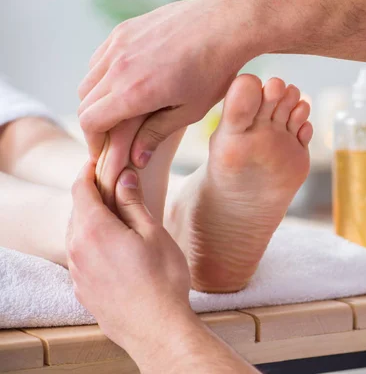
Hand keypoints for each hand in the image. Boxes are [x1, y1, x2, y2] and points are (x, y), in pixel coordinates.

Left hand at [67, 162, 259, 373]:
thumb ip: (133, 203)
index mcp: (93, 229)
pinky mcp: (82, 289)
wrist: (156, 329)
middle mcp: (77, 248)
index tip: (100, 162)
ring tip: (118, 219)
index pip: (81, 188)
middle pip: (77, 210)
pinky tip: (116, 250)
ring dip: (92, 221)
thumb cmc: (162, 279)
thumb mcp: (153, 234)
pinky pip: (81, 257)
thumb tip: (123, 177)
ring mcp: (77, 272)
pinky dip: (93, 244)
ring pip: (77, 234)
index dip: (89, 171)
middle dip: (92, 195)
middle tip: (115, 187)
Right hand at [77, 0, 256, 166]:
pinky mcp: (124, 30)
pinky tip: (126, 82)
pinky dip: (104, 74)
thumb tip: (137, 158)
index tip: (103, 151)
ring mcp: (118, 44)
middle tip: (110, 135)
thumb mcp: (191, 111)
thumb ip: (157, 133)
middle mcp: (118, 67)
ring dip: (97, 98)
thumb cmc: (214, 71)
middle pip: (85, 102)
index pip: (90, 121)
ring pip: (89, 79)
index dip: (94, 141)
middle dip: (94, 123)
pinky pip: (100, 57)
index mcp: (133, 92)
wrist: (225, 24)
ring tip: (118, 110)